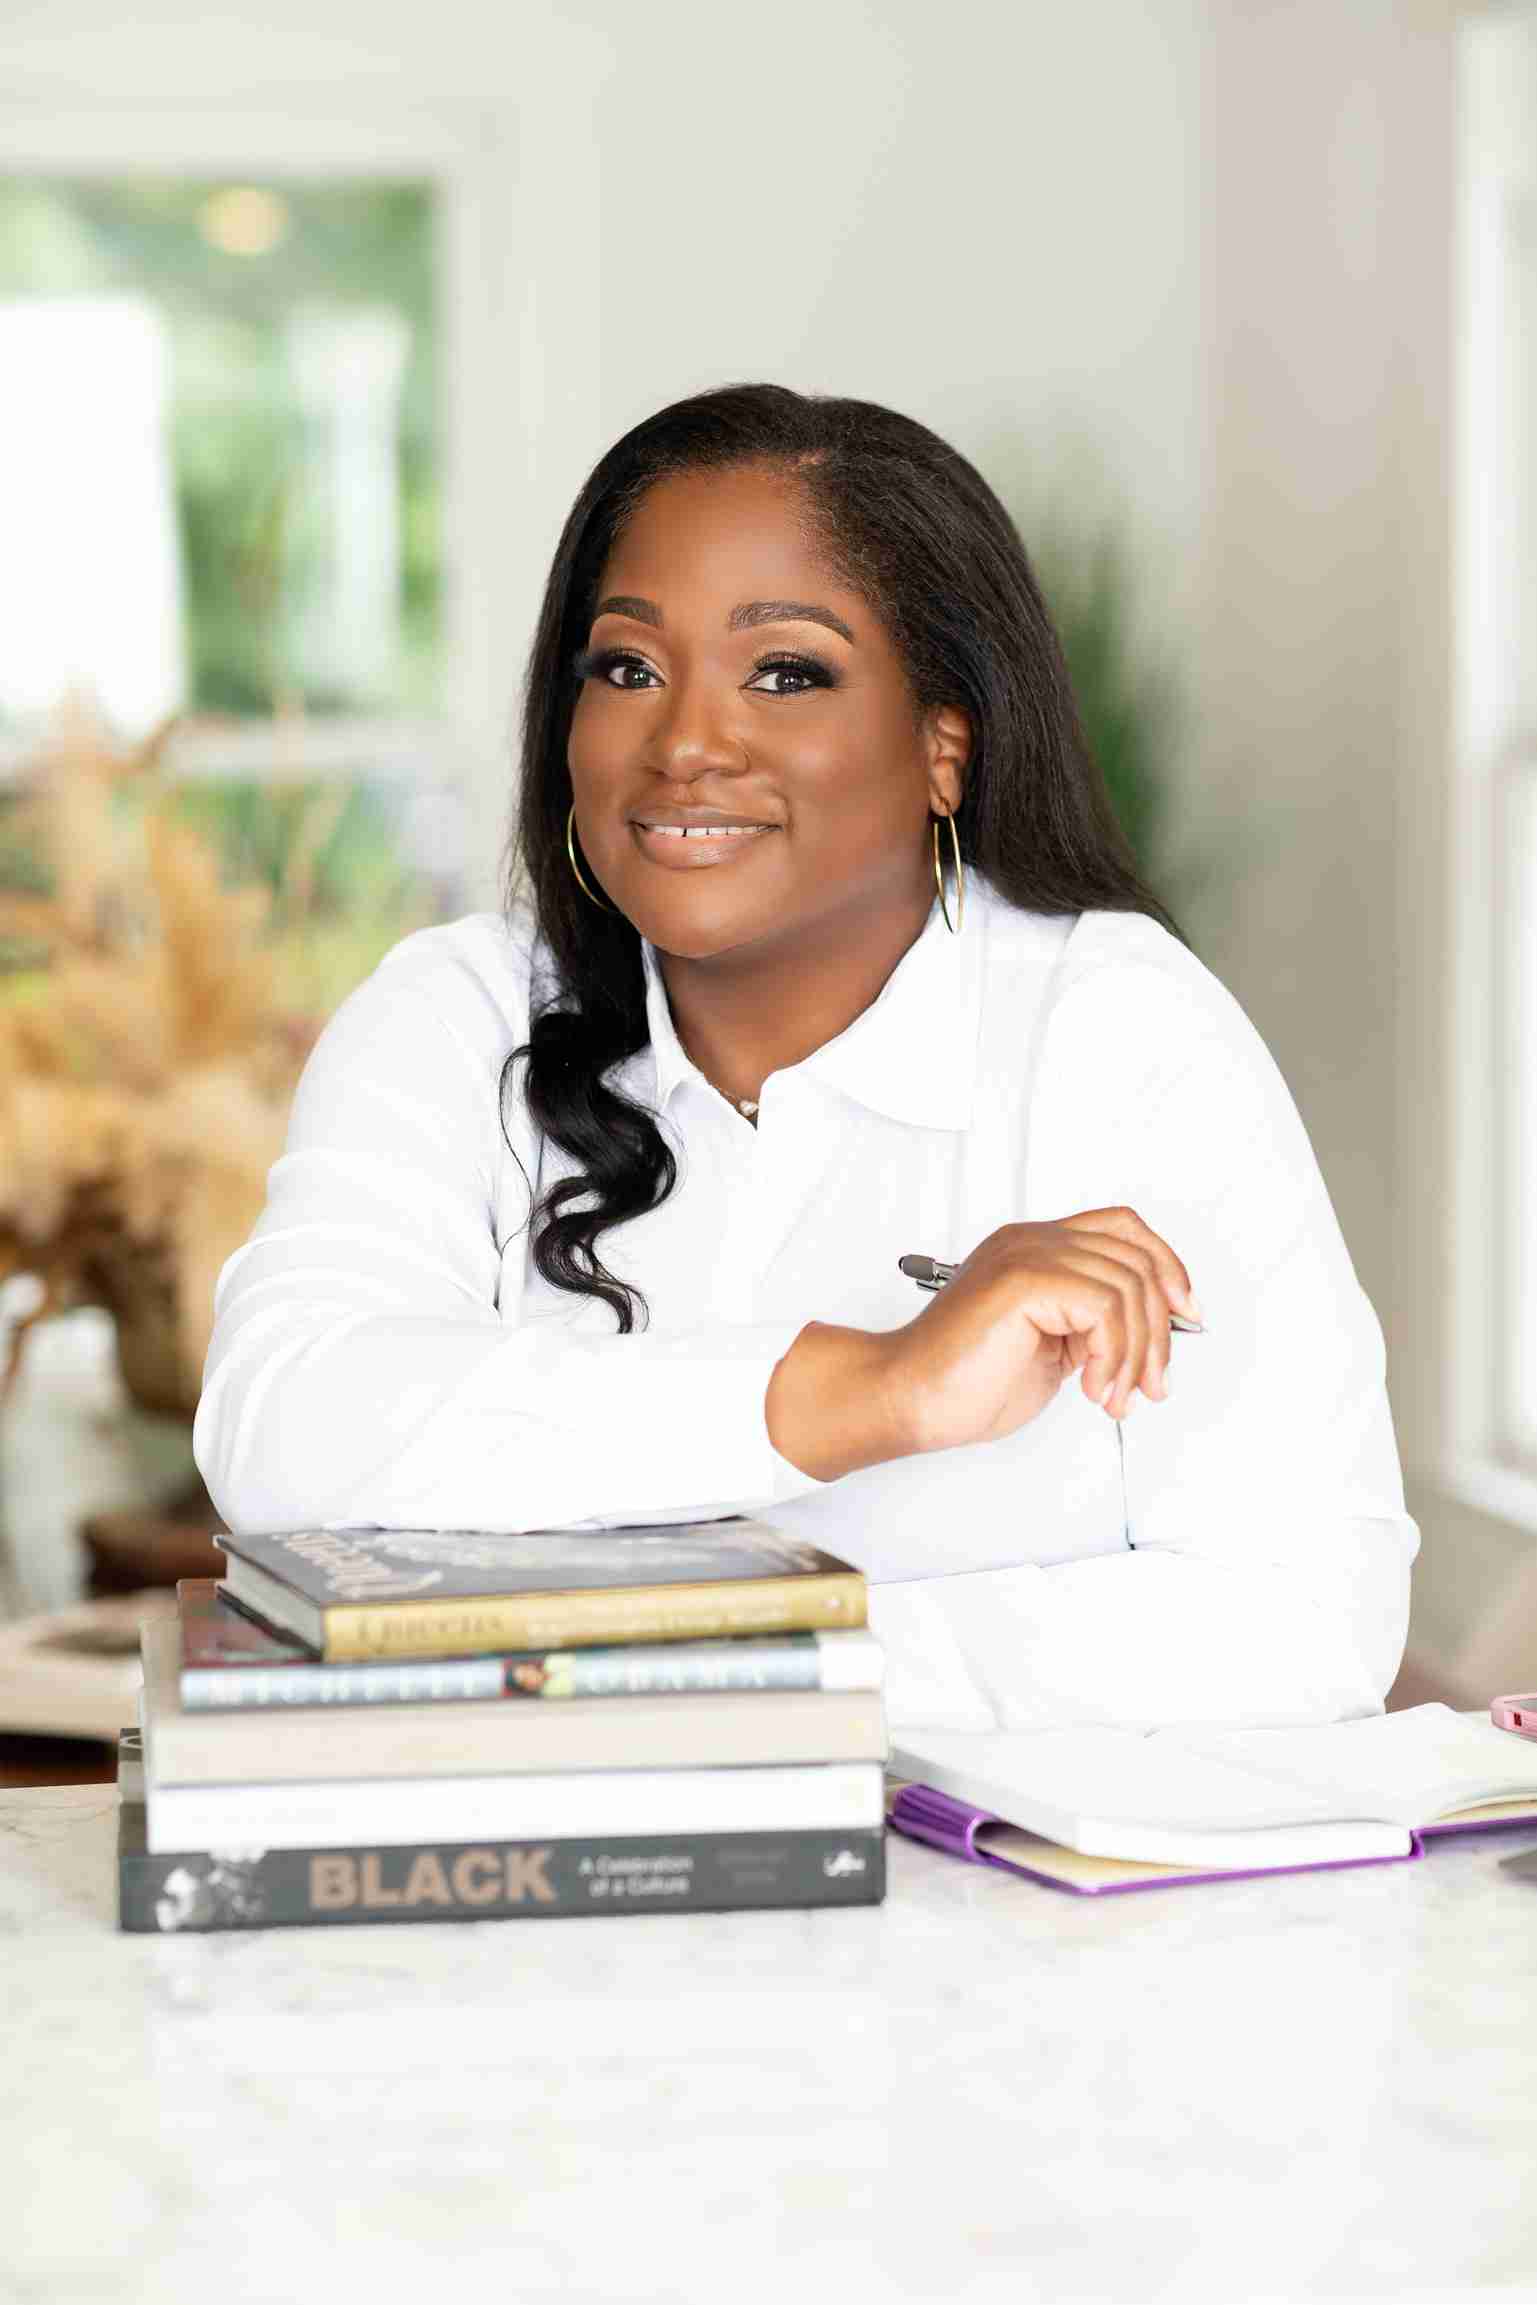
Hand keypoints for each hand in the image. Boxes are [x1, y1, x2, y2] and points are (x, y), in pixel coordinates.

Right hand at [884, 1207, 1197, 1454]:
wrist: (908, 1398)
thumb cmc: (964, 1381)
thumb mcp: (1053, 1349)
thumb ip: (1093, 1327)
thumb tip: (1151, 1337)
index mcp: (1035, 1248)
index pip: (1123, 1228)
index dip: (1167, 1266)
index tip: (1184, 1316)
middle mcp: (1031, 1240)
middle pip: (1137, 1257)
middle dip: (1159, 1331)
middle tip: (1150, 1385)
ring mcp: (1025, 1253)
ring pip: (1128, 1285)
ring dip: (1135, 1354)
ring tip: (1112, 1395)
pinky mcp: (1023, 1279)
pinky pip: (1104, 1304)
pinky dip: (1112, 1354)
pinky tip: (1091, 1386)